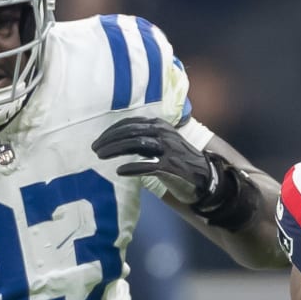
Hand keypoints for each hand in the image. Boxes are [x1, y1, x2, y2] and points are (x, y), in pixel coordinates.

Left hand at [91, 115, 222, 204]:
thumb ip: (146, 139)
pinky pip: (148, 165)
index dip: (112, 130)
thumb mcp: (164, 143)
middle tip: (95, 148)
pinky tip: (120, 170)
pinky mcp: (171, 167)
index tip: (99, 139)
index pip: (131, 123)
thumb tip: (119, 140)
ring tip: (100, 156)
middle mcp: (164, 134)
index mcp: (160, 126)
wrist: (206, 176)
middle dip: (110, 139)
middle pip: (131, 132)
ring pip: (137, 144)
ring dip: (116, 149)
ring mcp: (168, 150)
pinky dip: (132, 167)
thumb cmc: (181, 160)